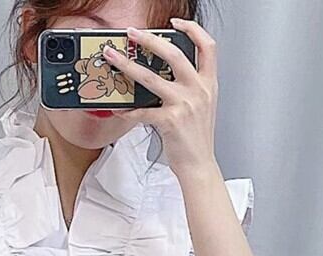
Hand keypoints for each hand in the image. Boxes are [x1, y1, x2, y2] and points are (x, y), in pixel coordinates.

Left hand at [102, 18, 219, 180]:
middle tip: (132, 34)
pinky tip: (118, 110)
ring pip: (151, 78)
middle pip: (174, 54)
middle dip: (150, 40)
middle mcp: (198, 90)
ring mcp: (184, 104)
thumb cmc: (196, 139)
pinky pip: (142, 111)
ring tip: (113, 58)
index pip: (207, 46)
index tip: (175, 23)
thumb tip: (164, 74)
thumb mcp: (201, 107)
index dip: (192, 29)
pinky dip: (127, 111)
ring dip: (127, 65)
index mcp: (209, 84)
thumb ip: (190, 87)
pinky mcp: (170, 121)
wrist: (199, 165)